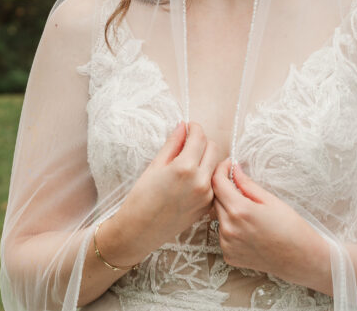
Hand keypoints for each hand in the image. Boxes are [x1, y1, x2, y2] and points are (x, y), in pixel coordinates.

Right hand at [113, 122, 223, 257]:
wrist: (140, 230)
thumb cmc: (142, 198)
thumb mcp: (155, 166)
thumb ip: (172, 144)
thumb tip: (182, 127)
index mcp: (185, 167)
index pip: (199, 137)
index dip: (194, 128)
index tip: (189, 126)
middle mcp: (201, 181)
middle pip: (213, 148)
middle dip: (202, 141)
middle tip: (188, 142)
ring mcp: (207, 195)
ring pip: (216, 165)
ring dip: (207, 157)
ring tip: (189, 159)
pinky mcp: (207, 206)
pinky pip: (214, 183)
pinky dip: (207, 174)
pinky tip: (191, 177)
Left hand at [211, 159, 328, 284]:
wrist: (301, 260)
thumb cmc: (292, 229)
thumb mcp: (271, 200)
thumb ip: (247, 184)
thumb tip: (233, 169)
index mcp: (239, 211)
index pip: (217, 183)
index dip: (220, 170)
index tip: (228, 165)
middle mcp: (229, 228)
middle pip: (216, 199)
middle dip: (225, 190)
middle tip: (241, 188)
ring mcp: (227, 244)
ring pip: (218, 217)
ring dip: (227, 210)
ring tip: (250, 213)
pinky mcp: (229, 256)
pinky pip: (223, 234)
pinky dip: (231, 228)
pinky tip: (248, 230)